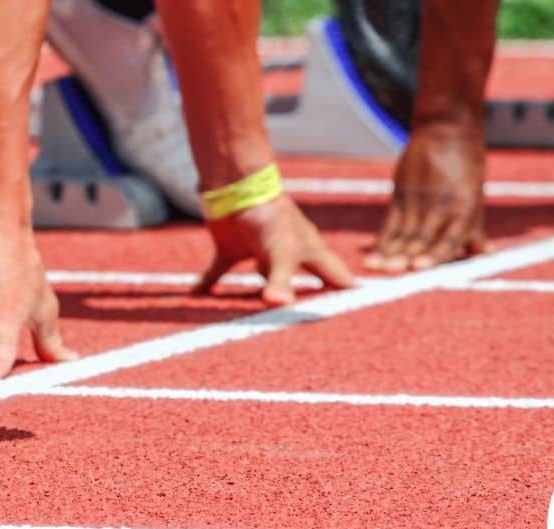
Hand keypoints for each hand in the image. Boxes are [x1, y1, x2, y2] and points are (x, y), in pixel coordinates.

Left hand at [195, 194, 353, 303]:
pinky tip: (196, 295)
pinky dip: (207, 283)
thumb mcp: (281, 252)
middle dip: (309, 299)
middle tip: (312, 321)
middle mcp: (286, 253)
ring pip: (263, 278)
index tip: (356, 314)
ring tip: (257, 318)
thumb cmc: (267, 214)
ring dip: (259, 295)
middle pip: (305, 279)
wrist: (233, 182)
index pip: (336, 277)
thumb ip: (282, 281)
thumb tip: (280, 305)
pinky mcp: (230, 247)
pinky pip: (217, 271)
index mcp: (308, 252)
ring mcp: (259, 250)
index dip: (346, 294)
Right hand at [363, 123, 490, 272]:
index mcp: (464, 207)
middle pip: (421, 237)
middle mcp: (440, 204)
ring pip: (402, 232)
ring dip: (388, 252)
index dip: (433, 255)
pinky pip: (389, 221)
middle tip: (391, 273)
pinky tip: (373, 253)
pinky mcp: (401, 192)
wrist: (447, 128)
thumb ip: (475, 228)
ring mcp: (418, 198)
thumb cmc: (466, 165)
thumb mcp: (476, 195)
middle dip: (405, 257)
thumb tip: (486, 254)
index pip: (449, 238)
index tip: (417, 268)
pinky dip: (381, 238)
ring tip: (375, 268)